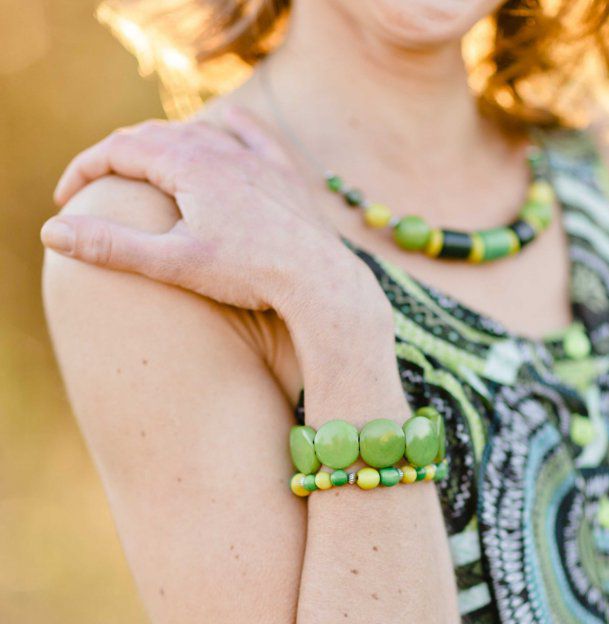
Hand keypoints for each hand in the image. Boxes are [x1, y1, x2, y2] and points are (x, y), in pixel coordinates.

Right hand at [43, 106, 383, 324]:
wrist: (319, 280)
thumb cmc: (250, 274)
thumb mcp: (175, 263)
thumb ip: (113, 246)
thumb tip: (53, 232)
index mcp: (189, 166)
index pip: (119, 150)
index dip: (84, 169)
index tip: (64, 199)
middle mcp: (221, 151)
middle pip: (154, 136)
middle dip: (116, 157)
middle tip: (95, 185)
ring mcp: (255, 159)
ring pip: (199, 133)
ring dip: (163, 143)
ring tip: (145, 164)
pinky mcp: (282, 174)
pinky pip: (253, 135)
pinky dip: (230, 127)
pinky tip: (228, 122)